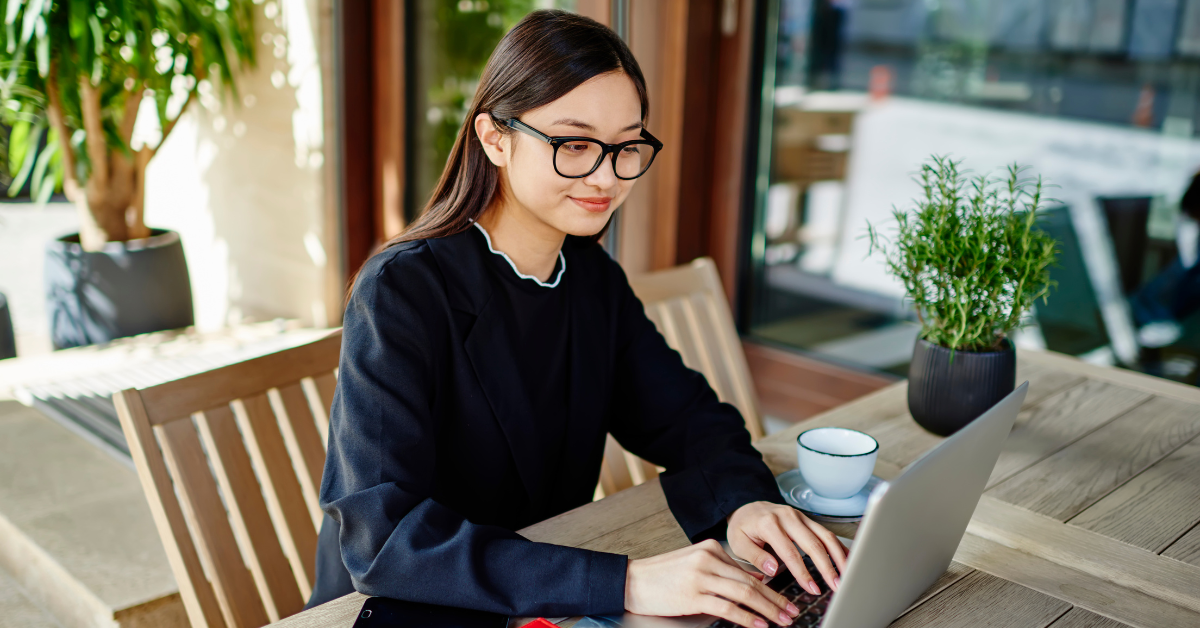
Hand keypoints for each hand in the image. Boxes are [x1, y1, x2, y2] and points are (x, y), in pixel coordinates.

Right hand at [624, 539, 801, 627]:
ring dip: (768, 609)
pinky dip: (747, 618)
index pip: (747, 571)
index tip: (784, 600)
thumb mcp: (693, 563)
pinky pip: (728, 608)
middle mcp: (708, 559)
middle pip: (751, 583)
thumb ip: (721, 570)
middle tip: (792, 611)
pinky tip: (759, 625)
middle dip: (776, 600)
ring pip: (745, 594)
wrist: (632, 580)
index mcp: (710, 548)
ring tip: (783, 620)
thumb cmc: (661, 576)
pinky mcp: (693, 595)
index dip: (770, 588)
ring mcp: (701, 577)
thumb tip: (753, 583)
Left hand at [726, 501, 848, 595]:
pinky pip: (826, 532)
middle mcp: (788, 517)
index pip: (790, 552)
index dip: (803, 572)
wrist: (746, 507)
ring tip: (846, 575)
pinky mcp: (807, 519)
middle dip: (827, 566)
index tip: (812, 588)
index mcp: (769, 523)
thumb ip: (756, 557)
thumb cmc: (743, 527)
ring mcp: (800, 516)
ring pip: (825, 535)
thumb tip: (773, 569)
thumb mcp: (739, 543)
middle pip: (814, 543)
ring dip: (838, 556)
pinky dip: (838, 546)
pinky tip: (846, 559)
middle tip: (836, 585)